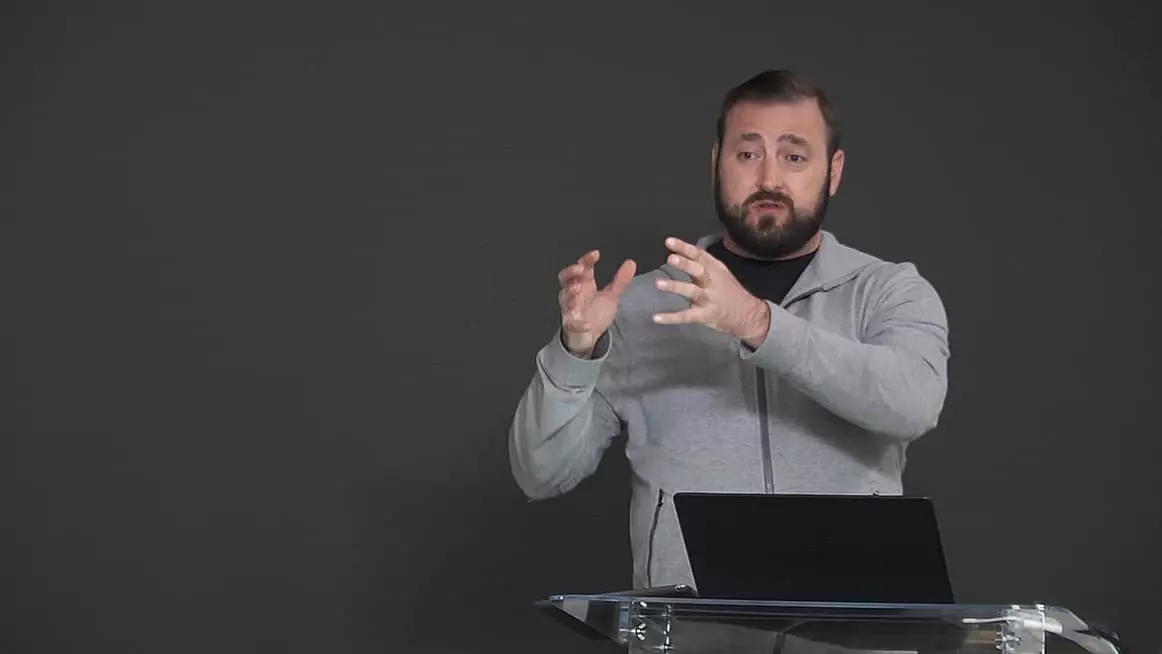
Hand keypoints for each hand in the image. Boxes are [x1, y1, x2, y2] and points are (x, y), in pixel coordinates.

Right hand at [558, 250, 636, 356]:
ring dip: (569, 292)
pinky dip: (576, 321)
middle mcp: (574, 292)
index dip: (587, 259)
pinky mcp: (570, 322)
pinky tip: (585, 323)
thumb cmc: (597, 313)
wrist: (590, 335)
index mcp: (585, 283)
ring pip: (564, 296)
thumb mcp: (611, 296)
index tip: (596, 254)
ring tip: (577, 289)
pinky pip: (570, 320)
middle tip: (581, 269)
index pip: (583, 267)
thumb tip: (631, 262)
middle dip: (571, 272)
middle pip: (565, 277)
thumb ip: (620, 281)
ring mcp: (570, 307)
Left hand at [652, 237, 769, 347]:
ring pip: (690, 291)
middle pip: (697, 270)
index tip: (669, 241)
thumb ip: (703, 261)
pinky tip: (656, 318)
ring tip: (658, 283)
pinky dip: (671, 317)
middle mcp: (711, 282)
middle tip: (670, 258)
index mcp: (714, 269)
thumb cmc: (730, 290)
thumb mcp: (720, 271)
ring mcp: (708, 299)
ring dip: (674, 286)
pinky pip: (686, 316)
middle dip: (684, 264)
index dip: (684, 247)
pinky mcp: (705, 315)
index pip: (698, 255)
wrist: (748, 314)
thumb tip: (687, 248)